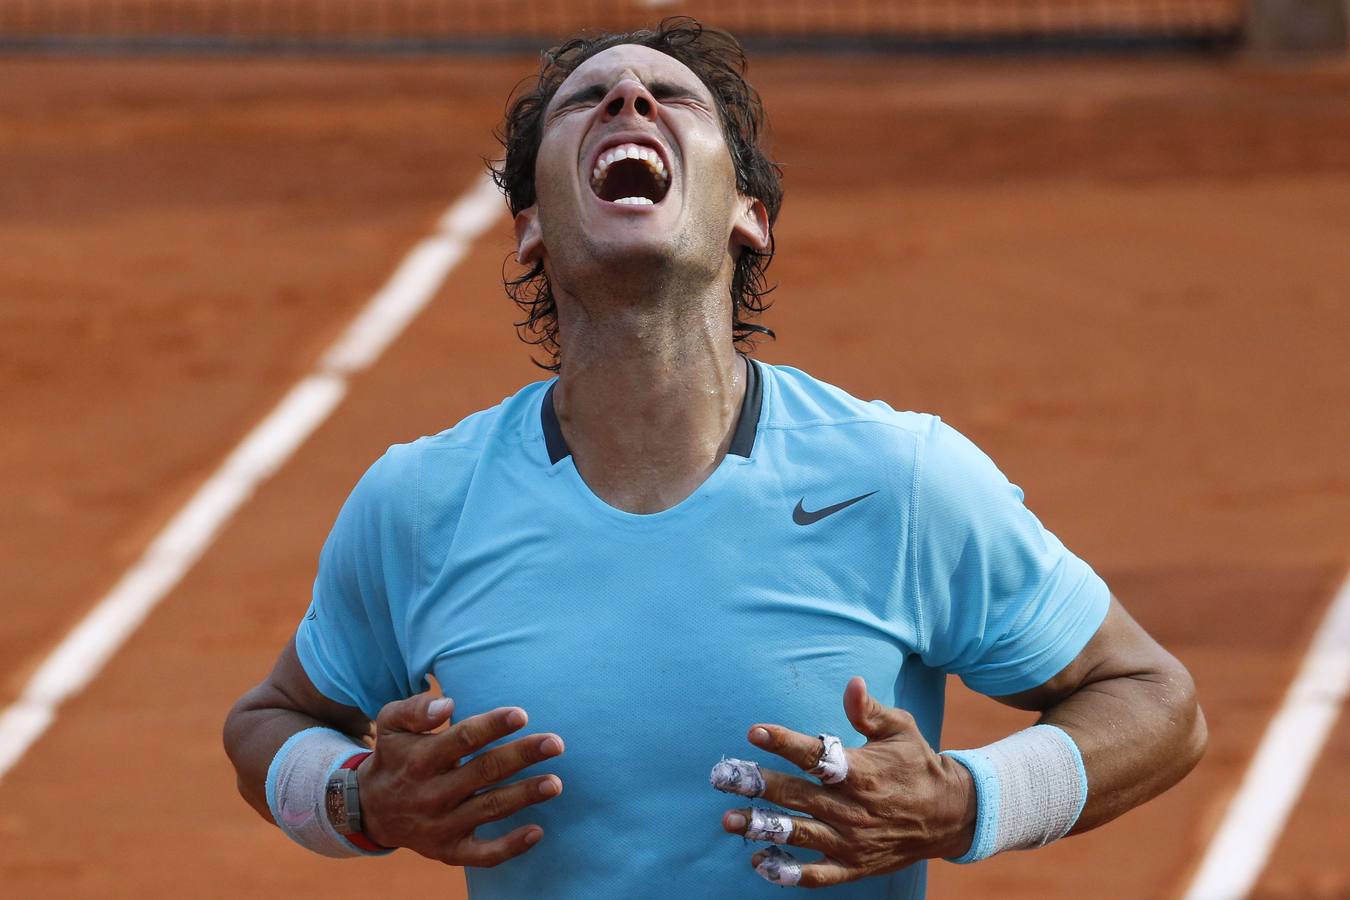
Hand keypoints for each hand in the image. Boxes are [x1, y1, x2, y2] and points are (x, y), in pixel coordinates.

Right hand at [358, 690, 564, 867]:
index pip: (462, 739)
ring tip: (555, 783)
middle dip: (522, 756)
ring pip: (489, 809)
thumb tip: (447, 704)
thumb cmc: (394, 756)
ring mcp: (442, 825)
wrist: (370, 809)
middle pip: (484, 772)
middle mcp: (432, 793)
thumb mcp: (390, 724)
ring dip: (524, 796)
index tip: (521, 715)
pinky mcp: (449, 851)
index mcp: (420, 759)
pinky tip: (537, 832)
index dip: (492, 726)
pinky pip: (483, 855)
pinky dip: (510, 847)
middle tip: (555, 743)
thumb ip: (415, 709)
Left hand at [721, 676, 974, 887]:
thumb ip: (869, 710)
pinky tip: (759, 862)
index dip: (785, 743)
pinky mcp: (853, 866)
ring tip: (729, 820)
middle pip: (797, 796)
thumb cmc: (917, 763)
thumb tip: (851, 682)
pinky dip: (788, 872)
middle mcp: (853, 809)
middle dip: (757, 784)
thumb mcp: (900, 729)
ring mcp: (852, 841)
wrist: (952, 815)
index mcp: (862, 772)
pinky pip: (817, 875)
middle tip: (722, 776)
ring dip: (762, 827)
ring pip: (799, 835)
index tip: (755, 732)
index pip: (817, 756)